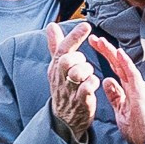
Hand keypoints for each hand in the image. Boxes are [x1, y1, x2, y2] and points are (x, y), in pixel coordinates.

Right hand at [44, 22, 95, 143]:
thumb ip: (56, 46)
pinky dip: (92, 83)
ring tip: (88, 75)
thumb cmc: (63, 88)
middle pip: (66, 60)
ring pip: (77, 73)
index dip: (74, 36)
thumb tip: (51, 26)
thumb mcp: (57, 67)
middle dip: (79, 58)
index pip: (62, 48)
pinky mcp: (79, 102)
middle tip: (83, 62)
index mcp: (55, 67)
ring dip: (86, 70)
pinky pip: (86, 88)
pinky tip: (93, 83)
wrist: (63, 118)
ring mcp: (69, 90)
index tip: (86, 25)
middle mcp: (60, 78)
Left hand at [88, 35, 144, 143]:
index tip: (93, 45)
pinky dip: (125, 63)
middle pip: (118, 63)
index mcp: (128, 87)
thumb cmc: (138, 127)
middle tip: (93, 38)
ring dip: (112, 52)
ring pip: (124, 65)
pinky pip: (132, 74)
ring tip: (101, 41)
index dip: (104, 56)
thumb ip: (115, 95)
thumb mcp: (120, 109)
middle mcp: (134, 84)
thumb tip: (106, 81)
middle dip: (105, 49)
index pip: (114, 67)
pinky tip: (118, 53)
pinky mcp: (141, 92)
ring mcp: (138, 86)